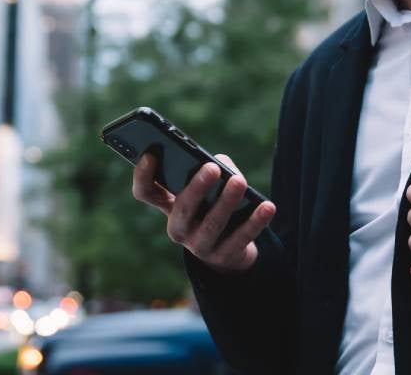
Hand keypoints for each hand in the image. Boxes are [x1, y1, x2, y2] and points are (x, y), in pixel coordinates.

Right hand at [131, 152, 275, 274]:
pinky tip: (267, 206)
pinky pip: (240, 238)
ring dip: (227, 202)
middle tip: (212, 168)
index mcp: (169, 206)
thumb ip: (215, 167)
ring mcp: (199, 245)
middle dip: (197, 187)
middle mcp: (178, 227)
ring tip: (239, 182)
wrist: (231, 250)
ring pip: (212, 224)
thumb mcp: (211, 186)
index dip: (143, 175)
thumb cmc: (216, 205)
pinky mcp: (224, 256)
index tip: (151, 154)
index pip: (146, 192)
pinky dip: (255, 222)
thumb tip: (223, 165)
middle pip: (182, 209)